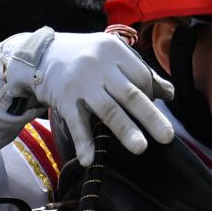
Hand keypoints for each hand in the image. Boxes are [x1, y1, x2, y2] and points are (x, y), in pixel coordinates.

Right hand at [25, 30, 176, 165]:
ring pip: (108, 109)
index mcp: (115, 51)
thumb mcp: (112, 55)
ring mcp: (80, 83)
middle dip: (150, 117)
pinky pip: (76, 123)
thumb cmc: (86, 56)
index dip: (150, 95)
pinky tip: (90, 159)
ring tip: (141, 148)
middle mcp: (99, 65)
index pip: (141, 77)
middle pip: (130, 94)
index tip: (150, 108)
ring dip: (125, 130)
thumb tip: (170, 93)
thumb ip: (141, 72)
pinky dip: (83, 142)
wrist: (41, 54)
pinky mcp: (63, 98)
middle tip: (167, 137)